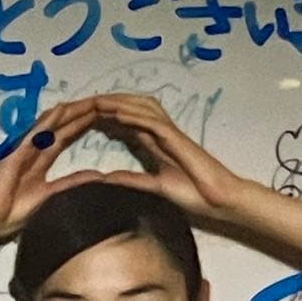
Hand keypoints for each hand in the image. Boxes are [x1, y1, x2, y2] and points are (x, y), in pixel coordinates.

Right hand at [0, 97, 103, 243]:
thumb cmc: (17, 211)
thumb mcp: (53, 194)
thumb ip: (72, 182)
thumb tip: (98, 177)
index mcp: (40, 161)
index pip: (63, 138)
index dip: (79, 126)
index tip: (97, 116)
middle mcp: (33, 150)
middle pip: (59, 128)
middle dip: (77, 115)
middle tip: (97, 102)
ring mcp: (23, 149)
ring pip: (50, 126)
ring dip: (67, 114)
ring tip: (85, 101)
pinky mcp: (16, 152)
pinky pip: (34, 134)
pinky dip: (47, 122)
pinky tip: (60, 110)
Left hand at [94, 93, 243, 220]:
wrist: (217, 199)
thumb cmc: (193, 194)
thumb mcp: (154, 186)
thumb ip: (132, 180)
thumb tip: (107, 180)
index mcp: (155, 143)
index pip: (126, 123)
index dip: (105, 118)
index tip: (83, 118)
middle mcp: (160, 133)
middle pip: (130, 109)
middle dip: (108, 104)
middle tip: (84, 104)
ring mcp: (169, 133)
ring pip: (139, 109)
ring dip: (117, 103)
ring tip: (95, 101)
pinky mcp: (176, 138)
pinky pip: (152, 121)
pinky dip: (134, 115)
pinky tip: (116, 113)